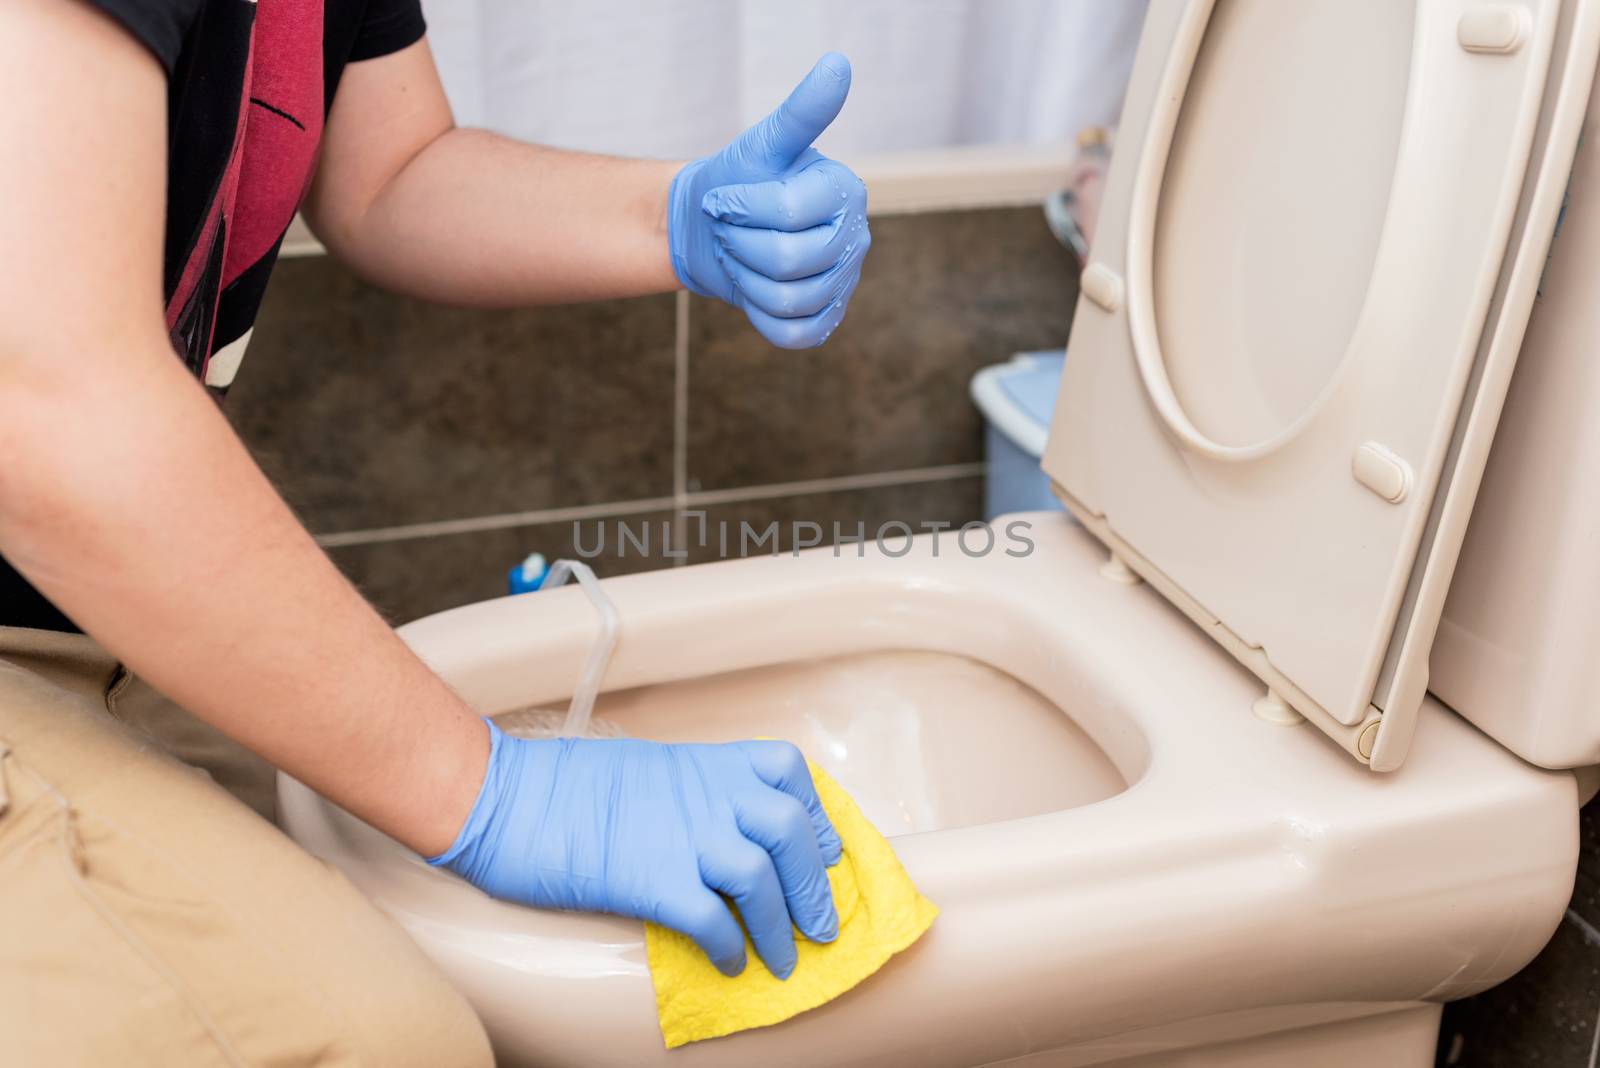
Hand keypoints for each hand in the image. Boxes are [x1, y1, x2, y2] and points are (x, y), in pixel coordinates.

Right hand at [431, 721, 843, 977]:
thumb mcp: (647, 770)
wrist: (504, 796)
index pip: (788, 775)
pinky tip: (730, 962)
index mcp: (705, 763)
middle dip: (815, 884)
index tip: (827, 852)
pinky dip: (729, 946)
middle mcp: (705, 794)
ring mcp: (682, 836)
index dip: (818, 818)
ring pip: (762, 879)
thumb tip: (725, 835)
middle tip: (821, 924)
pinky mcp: (651, 880)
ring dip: (781, 926)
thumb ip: (695, 795)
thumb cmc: (562, 786)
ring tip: (784, 959)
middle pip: (790, 831)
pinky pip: (712, 920)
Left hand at [668, 52, 869, 348]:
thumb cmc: (738, 180)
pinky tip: (755, 289)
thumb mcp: (764, 143)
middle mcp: (855, 237)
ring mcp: (844, 283)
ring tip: (742, 255)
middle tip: (731, 229)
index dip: (741, 208)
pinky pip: (793, 333)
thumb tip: (838, 64)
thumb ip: (801, 111)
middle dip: (740, 244)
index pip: (787, 212)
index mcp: (845, 191)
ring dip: (746, 279)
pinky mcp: (826, 318)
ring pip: (786, 299)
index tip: (724, 197)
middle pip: (786, 260)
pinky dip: (762, 315)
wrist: (713, 229)